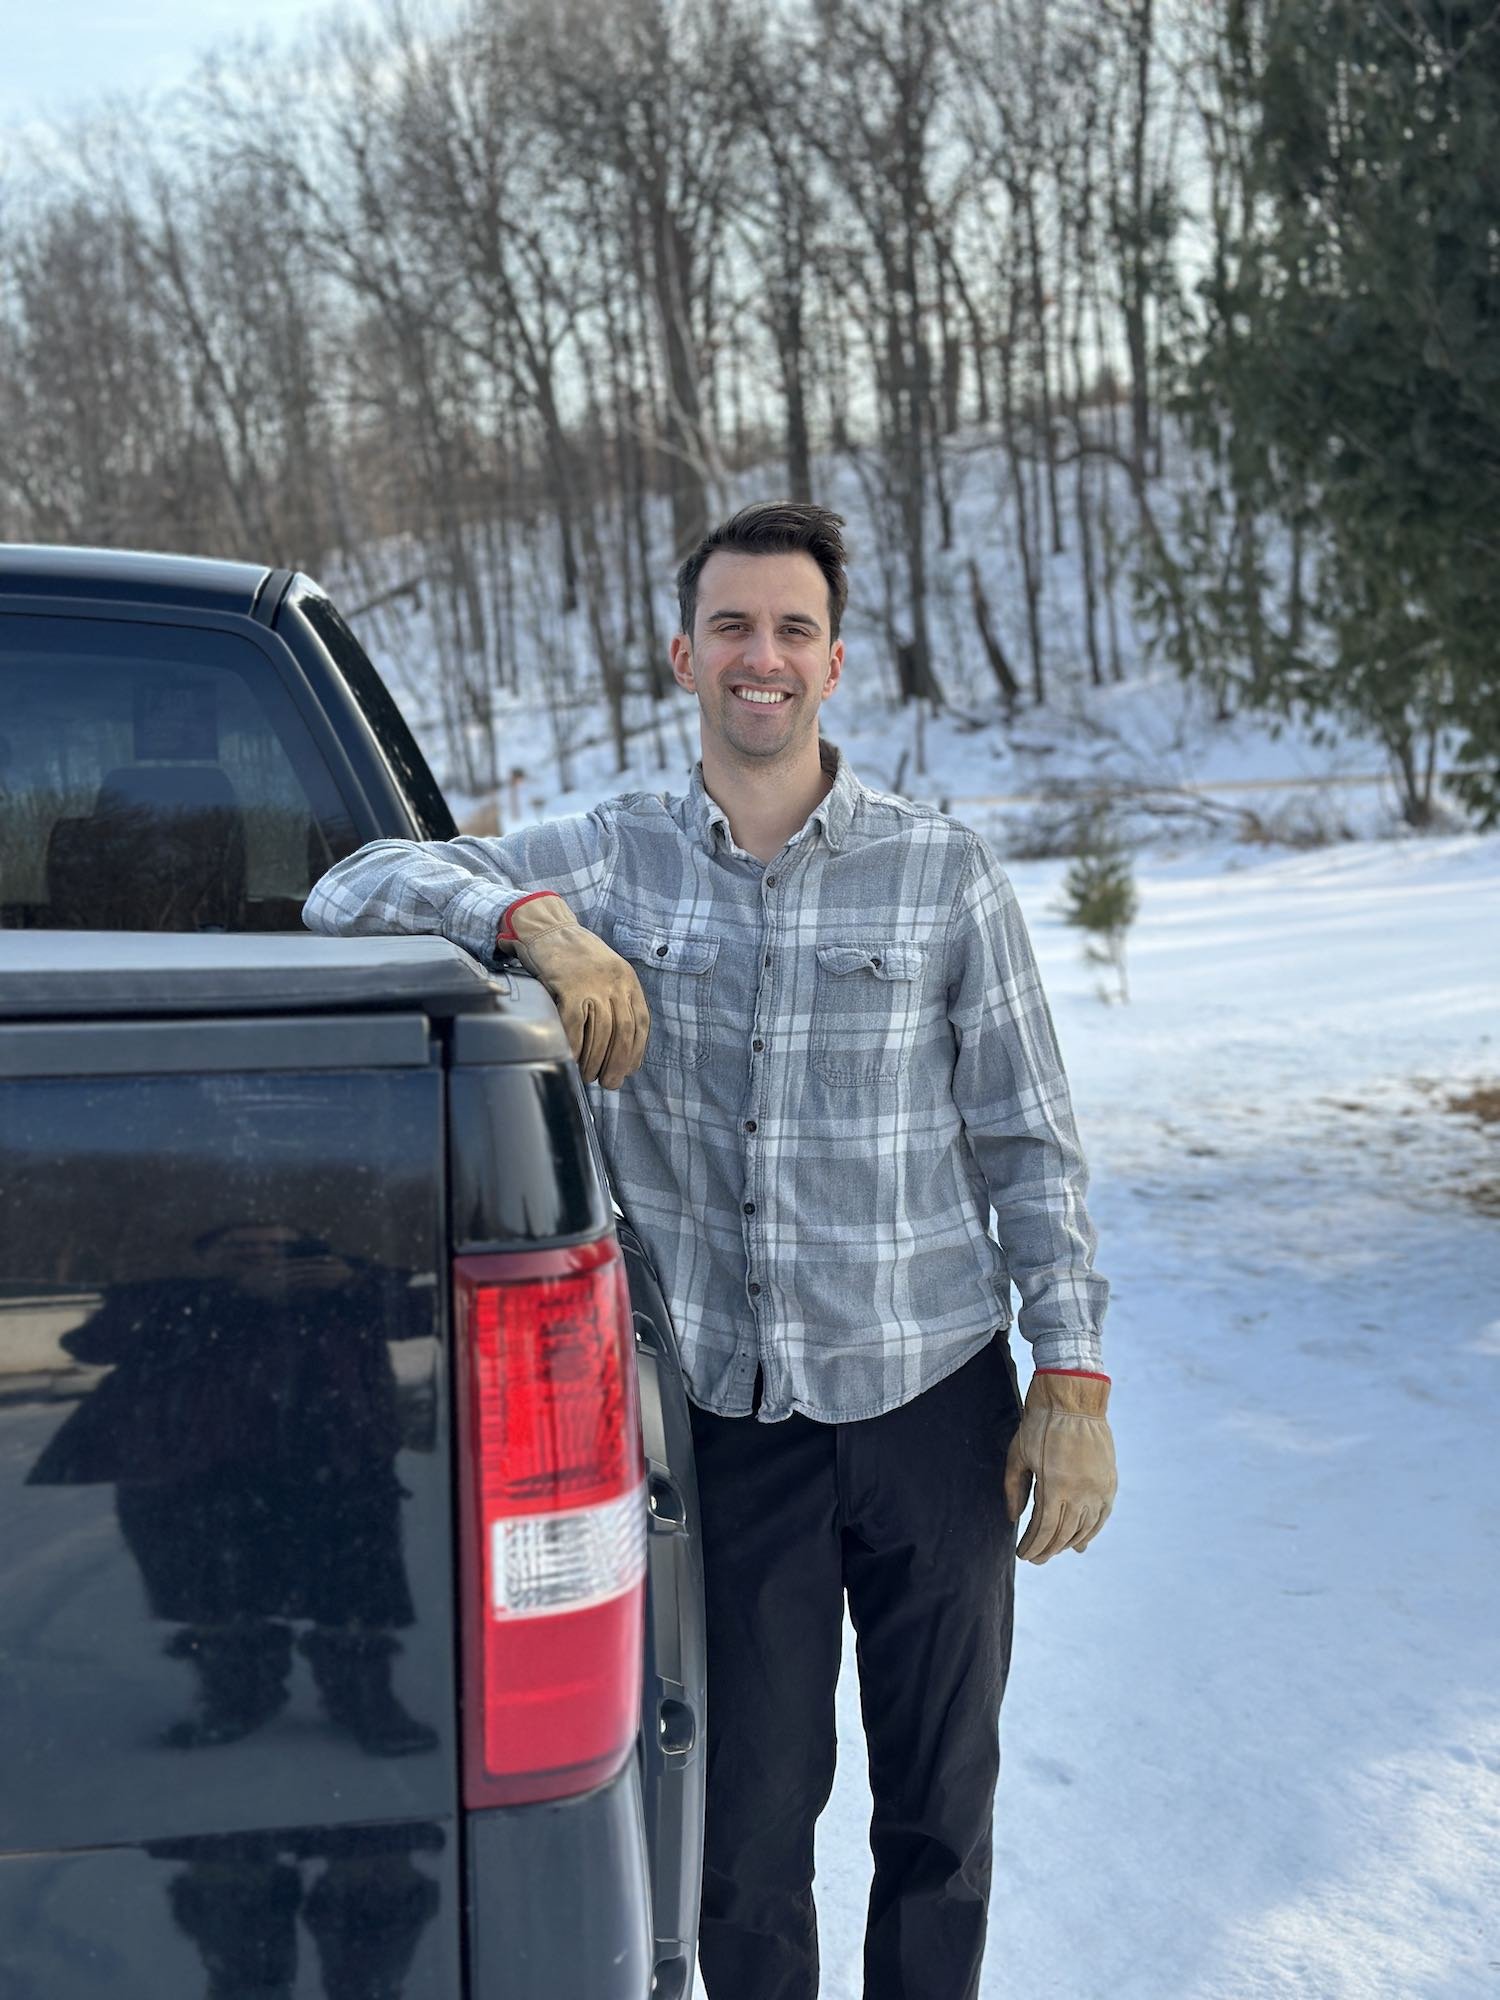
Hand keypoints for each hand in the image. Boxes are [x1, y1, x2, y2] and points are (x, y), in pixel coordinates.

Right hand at [503, 895, 650, 1088]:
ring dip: (594, 1060)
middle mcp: (615, 981)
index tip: (628, 1070)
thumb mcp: (606, 971)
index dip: (636, 1051)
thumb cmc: (575, 955)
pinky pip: (574, 1025)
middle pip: (623, 1032)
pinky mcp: (568, 986)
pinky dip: (573, 1047)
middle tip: (608, 1083)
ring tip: (587, 1075)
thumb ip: (615, 998)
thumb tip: (617, 1043)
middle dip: (617, 1063)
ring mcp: (592, 983)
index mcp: (627, 979)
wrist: (548, 928)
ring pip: (600, 1032)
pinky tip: (571, 1059)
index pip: (640, 1022)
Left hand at [1003, 1370, 1116, 1562]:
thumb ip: (1014, 1489)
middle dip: (1047, 1550)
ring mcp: (1098, 1488)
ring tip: (1053, 1550)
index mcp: (1055, 1486)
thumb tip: (1014, 1519)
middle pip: (1064, 1535)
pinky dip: (1091, 1532)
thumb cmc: (1040, 1424)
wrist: (1074, 1398)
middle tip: (1035, 1558)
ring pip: (1085, 1529)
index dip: (1033, 1546)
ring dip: (1068, 1544)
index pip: (1044, 1530)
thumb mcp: (1018, 1455)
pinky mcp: (1109, 1482)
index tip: (1023, 1554)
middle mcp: (1081, 1492)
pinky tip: (1080, 1541)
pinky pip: (1102, 1516)